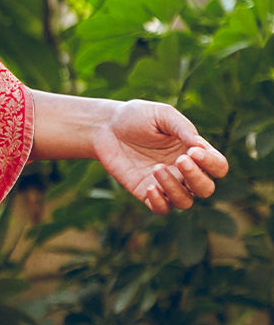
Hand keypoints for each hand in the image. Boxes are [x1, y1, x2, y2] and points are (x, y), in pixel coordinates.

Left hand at [93, 99, 227, 213]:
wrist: (106, 127)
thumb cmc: (137, 117)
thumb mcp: (162, 115)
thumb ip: (183, 129)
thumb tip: (200, 148)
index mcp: (193, 151)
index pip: (218, 166)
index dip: (212, 163)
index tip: (193, 152)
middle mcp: (183, 171)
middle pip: (206, 189)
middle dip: (197, 178)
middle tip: (179, 160)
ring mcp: (165, 183)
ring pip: (185, 202)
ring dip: (175, 189)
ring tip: (156, 169)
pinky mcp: (146, 192)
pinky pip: (162, 209)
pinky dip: (160, 202)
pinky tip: (150, 187)